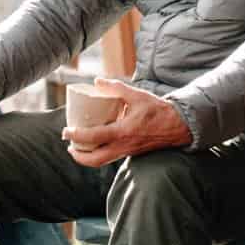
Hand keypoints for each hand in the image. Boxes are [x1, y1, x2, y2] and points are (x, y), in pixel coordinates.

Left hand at [61, 77, 191, 166]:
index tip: (65, 131)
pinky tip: (95, 145)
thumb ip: (116, 88)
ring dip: (87, 158)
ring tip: (77, 148)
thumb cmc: (158, 110)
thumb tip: (97, 81)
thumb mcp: (137, 95)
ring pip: (102, 162)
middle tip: (69, 145)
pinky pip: (110, 158)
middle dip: (78, 156)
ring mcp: (127, 152)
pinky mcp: (130, 153)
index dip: (76, 136)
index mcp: (122, 132)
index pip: (93, 138)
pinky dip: (99, 155)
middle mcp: (123, 146)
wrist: (178, 126)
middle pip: (94, 160)